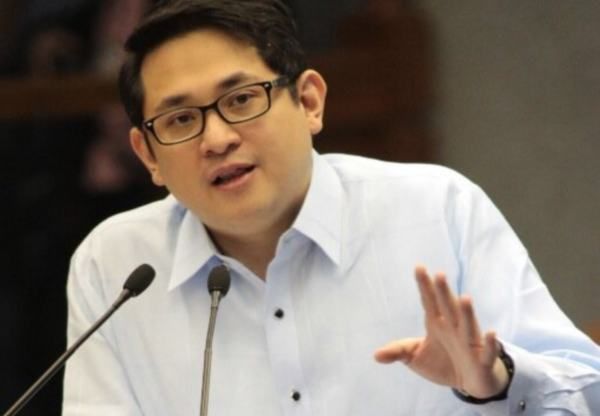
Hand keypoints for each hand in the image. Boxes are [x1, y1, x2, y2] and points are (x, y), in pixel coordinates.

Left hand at [374, 266, 508, 398]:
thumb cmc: (443, 363)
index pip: (429, 302)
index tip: (418, 267)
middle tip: (439, 275)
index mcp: (437, 324)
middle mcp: (454, 328)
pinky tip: (491, 333)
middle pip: (448, 308)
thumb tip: (375, 355)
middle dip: (444, 293)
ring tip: (464, 298)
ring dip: (467, 313)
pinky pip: (488, 351)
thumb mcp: (416, 357)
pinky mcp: (482, 361)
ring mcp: (469, 343)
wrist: (470, 383)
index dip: (425, 286)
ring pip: (469, 325)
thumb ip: (398, 351)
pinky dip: (491, 344)